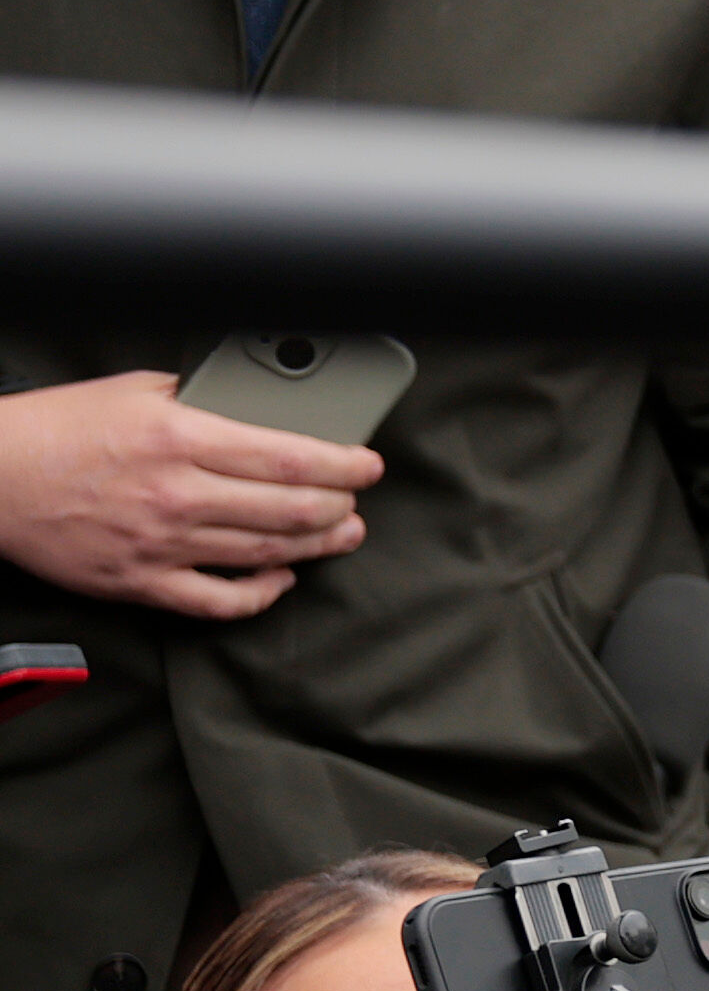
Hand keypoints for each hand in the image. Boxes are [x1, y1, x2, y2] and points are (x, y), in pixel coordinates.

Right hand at [0, 373, 377, 614]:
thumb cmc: (57, 428)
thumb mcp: (137, 389)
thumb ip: (202, 396)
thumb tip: (258, 401)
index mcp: (181, 438)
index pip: (291, 458)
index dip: (345, 465)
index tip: (369, 464)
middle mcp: (176, 494)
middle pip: (290, 510)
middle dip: (341, 506)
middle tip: (358, 500)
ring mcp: (158, 544)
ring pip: (264, 553)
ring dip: (315, 546)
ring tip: (341, 534)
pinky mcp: (137, 582)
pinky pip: (216, 601)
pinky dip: (259, 594)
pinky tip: (279, 578)